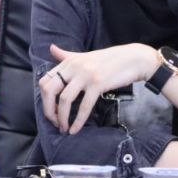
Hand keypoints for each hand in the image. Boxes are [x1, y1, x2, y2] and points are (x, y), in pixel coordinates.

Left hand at [38, 43, 154, 133]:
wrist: (133, 59)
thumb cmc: (108, 60)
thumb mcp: (84, 56)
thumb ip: (66, 55)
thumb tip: (51, 48)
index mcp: (68, 61)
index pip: (44, 81)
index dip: (44, 99)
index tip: (50, 111)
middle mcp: (73, 67)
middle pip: (49, 90)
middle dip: (48, 110)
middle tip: (54, 123)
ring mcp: (85, 75)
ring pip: (65, 99)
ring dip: (62, 118)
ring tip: (64, 128)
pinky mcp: (98, 83)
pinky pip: (84, 105)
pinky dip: (78, 120)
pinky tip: (75, 129)